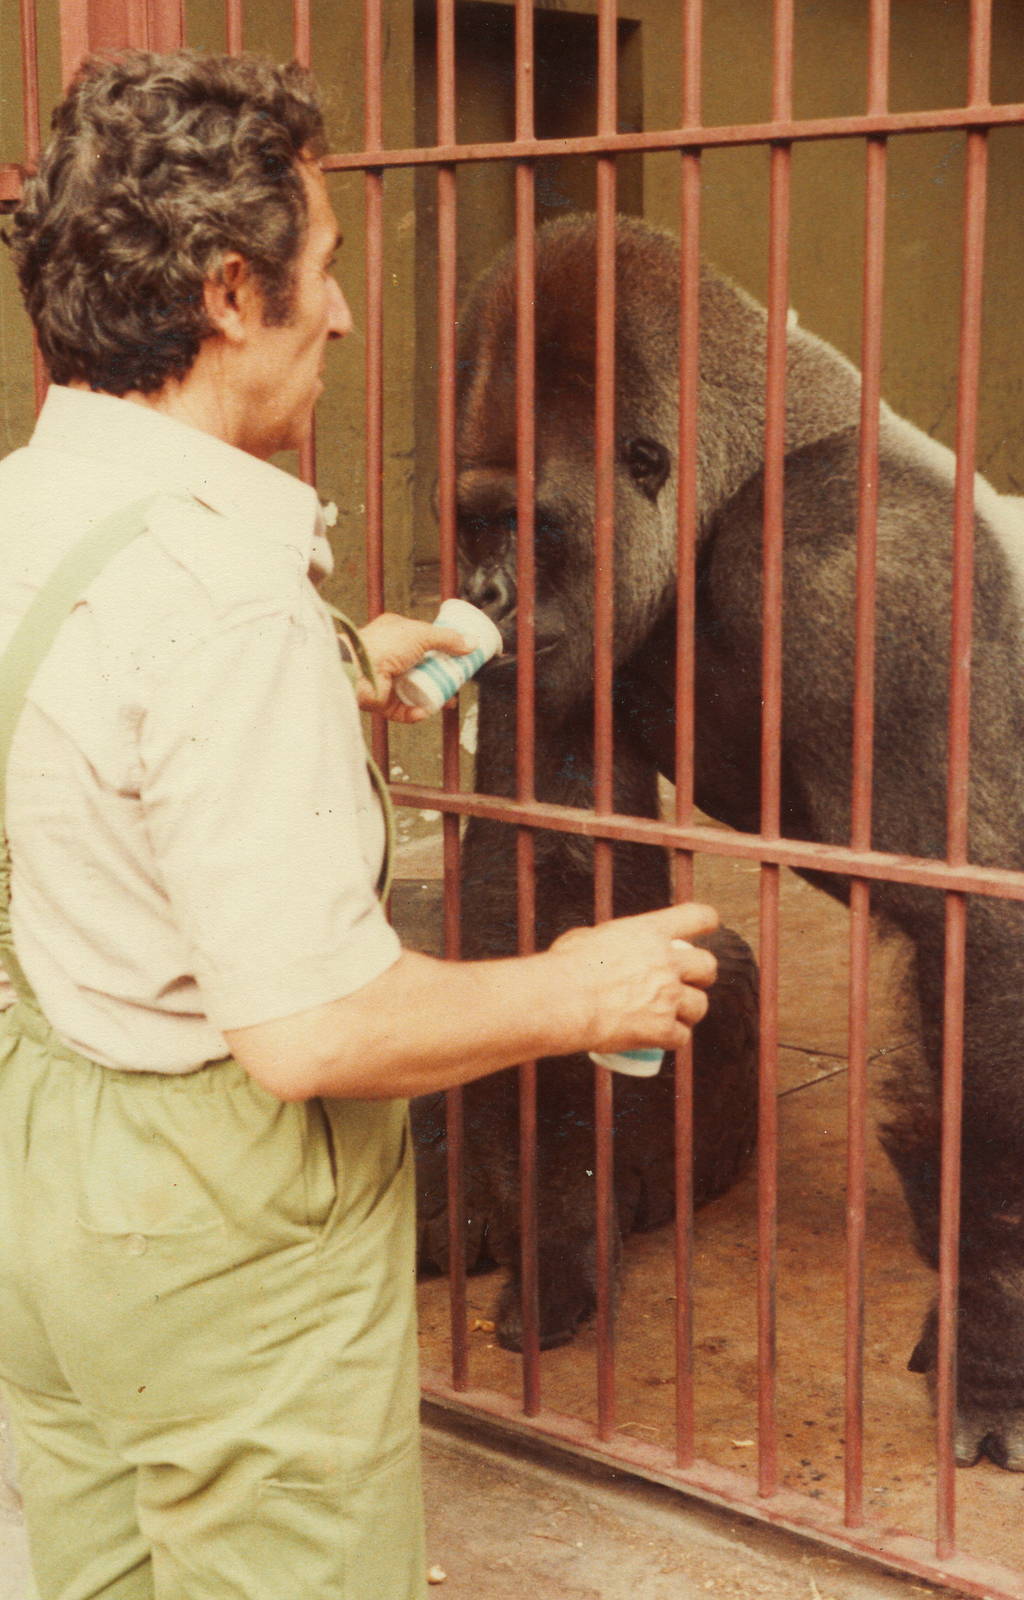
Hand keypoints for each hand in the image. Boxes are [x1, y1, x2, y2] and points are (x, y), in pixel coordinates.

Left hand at [356, 612, 474, 722]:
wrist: (358, 669)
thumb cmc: (383, 645)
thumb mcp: (421, 634)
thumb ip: (448, 638)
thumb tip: (472, 644)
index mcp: (396, 634)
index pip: (423, 641)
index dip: (441, 649)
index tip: (458, 657)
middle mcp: (391, 656)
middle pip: (423, 669)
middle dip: (442, 677)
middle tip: (458, 682)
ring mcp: (387, 680)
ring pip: (416, 692)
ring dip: (433, 698)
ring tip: (449, 701)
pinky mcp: (383, 702)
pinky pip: (403, 710)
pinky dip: (415, 712)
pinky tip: (424, 711)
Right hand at [550, 902, 719, 1054]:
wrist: (562, 1002)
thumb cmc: (564, 967)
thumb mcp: (585, 937)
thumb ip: (607, 940)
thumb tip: (602, 945)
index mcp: (650, 932)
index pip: (697, 917)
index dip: (707, 922)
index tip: (709, 927)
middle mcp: (666, 962)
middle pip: (708, 966)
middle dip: (701, 975)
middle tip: (687, 982)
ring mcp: (668, 996)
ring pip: (700, 1005)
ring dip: (689, 1011)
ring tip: (671, 1016)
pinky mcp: (662, 1029)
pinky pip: (681, 1037)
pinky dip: (672, 1039)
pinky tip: (659, 1039)